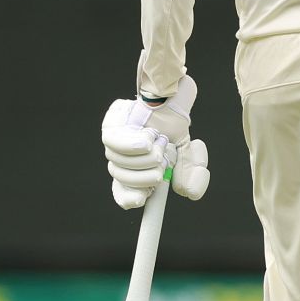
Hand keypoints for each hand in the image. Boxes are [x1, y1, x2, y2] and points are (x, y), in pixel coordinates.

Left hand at [101, 74, 210, 207]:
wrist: (171, 99)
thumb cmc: (173, 124)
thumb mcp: (185, 152)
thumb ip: (189, 172)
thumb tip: (189, 194)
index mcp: (136, 169)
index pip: (123, 192)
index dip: (129, 198)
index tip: (140, 201)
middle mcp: (121, 159)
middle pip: (121, 179)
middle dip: (146, 175)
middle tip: (161, 161)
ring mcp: (113, 143)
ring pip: (118, 162)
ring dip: (143, 157)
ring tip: (157, 141)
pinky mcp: (110, 126)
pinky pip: (114, 143)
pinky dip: (132, 145)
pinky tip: (146, 138)